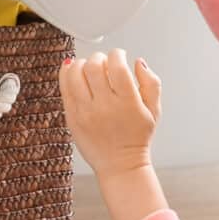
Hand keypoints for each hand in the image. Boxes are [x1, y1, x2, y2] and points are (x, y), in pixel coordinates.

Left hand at [60, 49, 161, 178]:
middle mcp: (104, 106)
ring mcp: (85, 112)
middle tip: (104, 62)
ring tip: (89, 68)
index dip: (117, 54)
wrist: (120, 165)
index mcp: (127, 102)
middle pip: (94, 66)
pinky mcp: (72, 118)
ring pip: (75, 74)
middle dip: (99, 57)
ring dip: (82, 64)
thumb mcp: (154, 110)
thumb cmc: (137, 137)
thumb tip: (138, 62)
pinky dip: (67, 74)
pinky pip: (64, 88)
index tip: (118, 55)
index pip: (117, 67)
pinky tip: (74, 70)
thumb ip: (151, 83)